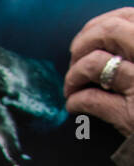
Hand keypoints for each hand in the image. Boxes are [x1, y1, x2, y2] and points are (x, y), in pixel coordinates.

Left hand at [65, 8, 133, 137]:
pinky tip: (74, 105)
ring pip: (94, 64)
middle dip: (82, 44)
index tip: (85, 38)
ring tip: (70, 86)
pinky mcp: (129, 115)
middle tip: (73, 59)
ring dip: (73, 74)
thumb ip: (132, 48)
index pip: (126, 16)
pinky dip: (75, 101)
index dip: (98, 26)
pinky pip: (91, 100)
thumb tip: (101, 36)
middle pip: (108, 33)